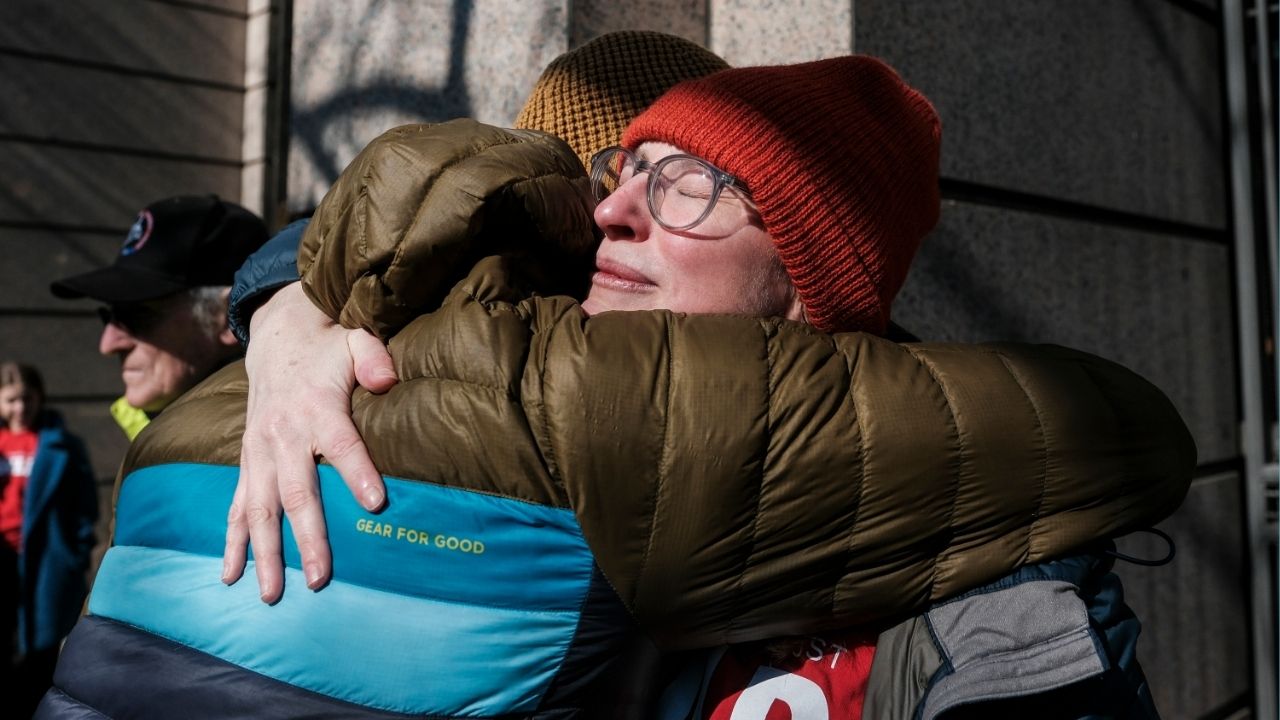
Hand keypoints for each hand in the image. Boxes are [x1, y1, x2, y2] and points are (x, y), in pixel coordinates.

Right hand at [223, 282, 397, 601]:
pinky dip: (232, 542)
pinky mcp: (248, 462)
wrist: (277, 336)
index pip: (341, 444)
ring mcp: (259, 452)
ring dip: (264, 554)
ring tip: (272, 595)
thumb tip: (387, 381)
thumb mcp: (355, 339)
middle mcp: (283, 434)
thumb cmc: (328, 346)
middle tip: (321, 578)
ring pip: (258, 510)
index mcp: (316, 407)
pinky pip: (235, 506)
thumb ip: (373, 358)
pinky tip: (231, 576)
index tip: (377, 504)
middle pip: (296, 492)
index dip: (358, 472)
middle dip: (307, 537)